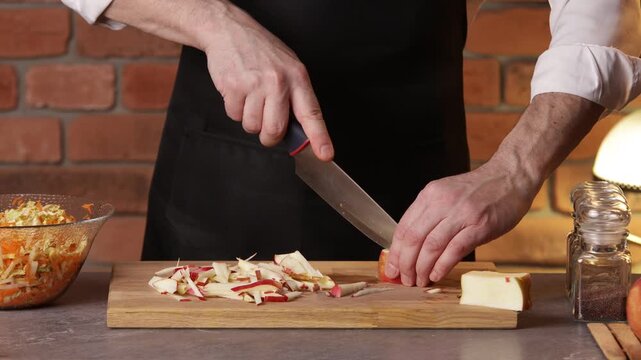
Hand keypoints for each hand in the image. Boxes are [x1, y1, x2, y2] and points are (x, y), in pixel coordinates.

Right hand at [203, 5, 332, 159]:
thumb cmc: (261, 51)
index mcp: (297, 78)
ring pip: (252, 126)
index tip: (325, 154)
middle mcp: (278, 82)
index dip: (319, 138)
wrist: (230, 31)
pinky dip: (234, 109)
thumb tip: (300, 130)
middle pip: (275, 130)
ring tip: (250, 98)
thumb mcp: (288, 68)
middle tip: (266, 126)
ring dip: (249, 120)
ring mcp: (255, 84)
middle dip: (269, 136)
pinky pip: (234, 116)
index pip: (311, 113)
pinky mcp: (234, 87)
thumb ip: (296, 97)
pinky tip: (238, 92)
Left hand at [384, 161, 537, 286]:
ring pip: (432, 246)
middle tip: (405, 279)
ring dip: (422, 268)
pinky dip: (442, 265)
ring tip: (419, 281)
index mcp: (430, 195)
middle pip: (414, 238)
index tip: (391, 268)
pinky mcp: (480, 225)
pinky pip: (455, 249)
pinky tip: (436, 274)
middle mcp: (442, 202)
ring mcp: (462, 213)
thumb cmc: (479, 190)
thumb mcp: (447, 194)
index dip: (395, 251)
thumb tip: (410, 246)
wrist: (510, 177)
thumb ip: (429, 215)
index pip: (404, 227)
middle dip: (405, 263)